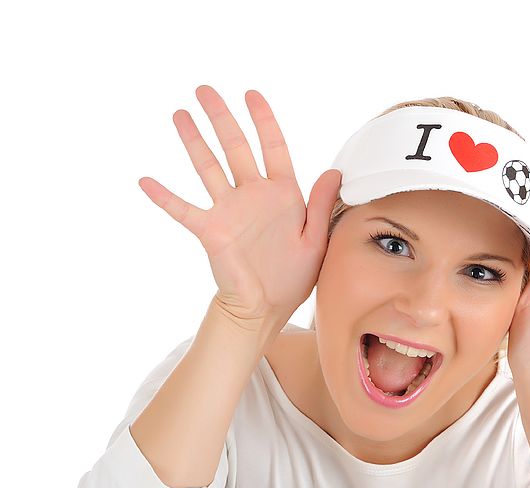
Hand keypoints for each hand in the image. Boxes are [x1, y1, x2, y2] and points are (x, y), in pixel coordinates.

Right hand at [138, 85, 340, 325]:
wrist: (266, 307)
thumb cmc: (293, 276)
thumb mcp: (316, 240)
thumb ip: (320, 205)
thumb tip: (335, 171)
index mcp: (282, 195)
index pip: (272, 147)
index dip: (263, 120)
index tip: (251, 95)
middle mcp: (253, 196)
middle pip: (235, 147)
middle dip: (221, 118)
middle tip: (205, 89)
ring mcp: (229, 210)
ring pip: (208, 168)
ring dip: (194, 142)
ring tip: (180, 114)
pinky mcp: (211, 230)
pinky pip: (184, 210)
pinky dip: (165, 197)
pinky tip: (146, 181)